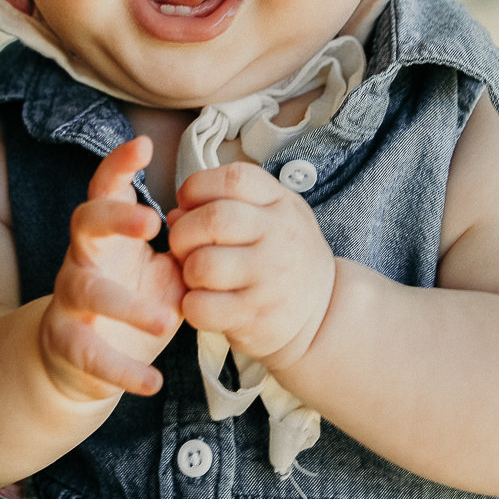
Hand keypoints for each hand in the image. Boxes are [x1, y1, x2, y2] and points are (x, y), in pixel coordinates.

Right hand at [39, 136, 183, 401]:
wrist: (82, 360)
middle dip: (114, 218)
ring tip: (169, 320)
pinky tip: (152, 382)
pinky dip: (122, 369)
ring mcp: (69, 300)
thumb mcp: (161, 269)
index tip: (144, 144)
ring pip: (87, 291)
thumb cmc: (130, 299)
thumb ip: (184, 246)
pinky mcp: (67, 343)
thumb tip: (224, 217)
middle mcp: (82, 258)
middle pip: (84, 223)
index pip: (105, 189)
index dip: (118, 165)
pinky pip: (89, 353)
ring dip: (128, 305)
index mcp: (107, 234)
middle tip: (152, 222)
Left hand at [168, 162, 335, 373]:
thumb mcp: (272, 215)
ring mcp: (270, 281)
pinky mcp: (256, 318)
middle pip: (213, 220)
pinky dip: (191, 305)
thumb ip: (225, 204)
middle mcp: (280, 238)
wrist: (323, 310)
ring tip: (197, 275)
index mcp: (281, 204)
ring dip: (187, 271)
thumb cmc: (284, 256)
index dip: (198, 187)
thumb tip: (175, 215)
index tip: (187, 203)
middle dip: (183, 232)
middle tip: (184, 244)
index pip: (233, 179)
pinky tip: (204, 301)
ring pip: (202, 266)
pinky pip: (202, 307)